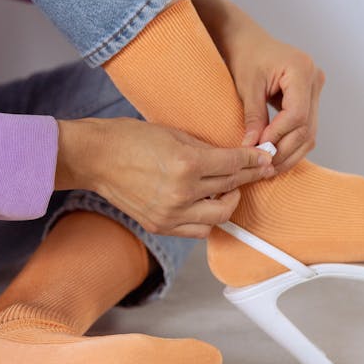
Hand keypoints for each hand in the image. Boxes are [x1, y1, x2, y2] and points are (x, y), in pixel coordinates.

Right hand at [55, 117, 274, 237]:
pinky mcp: (160, 225)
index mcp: (187, 164)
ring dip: (228, 202)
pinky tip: (207, 202)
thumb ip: (206, 148)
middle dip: (248, 178)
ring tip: (228, 189)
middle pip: (231, 189)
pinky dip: (207, 218)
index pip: (234, 164)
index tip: (266, 157)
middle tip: (257, 170)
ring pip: (219, 216)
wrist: (97, 158)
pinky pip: (197, 229)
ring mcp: (171, 213)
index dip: (254, 159)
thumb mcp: (176, 133)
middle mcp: (182, 192)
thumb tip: (234, 155)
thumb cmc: (132, 138)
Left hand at [190, 0, 325, 172]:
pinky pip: (306, 127)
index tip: (258, 148)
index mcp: (301, 70)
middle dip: (284, 149)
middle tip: (263, 165)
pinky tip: (275, 153)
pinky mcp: (311, 98)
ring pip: (310, 132)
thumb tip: (252, 148)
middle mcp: (315, 79)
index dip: (278, 135)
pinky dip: (291, 143)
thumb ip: (253, 117)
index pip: (296, 114)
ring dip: (290, 152)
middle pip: (307, 127)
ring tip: (269, 166)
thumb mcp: (247, 86)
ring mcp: (316, 89)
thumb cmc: (245, 56)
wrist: (248, 41)